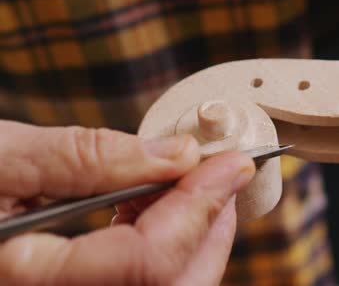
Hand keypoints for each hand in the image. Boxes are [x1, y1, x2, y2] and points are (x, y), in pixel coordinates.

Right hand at [0, 121, 254, 284]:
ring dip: (193, 235)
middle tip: (224, 178)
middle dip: (209, 230)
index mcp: (22, 280)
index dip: (198, 207)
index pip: (144, 261)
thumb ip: (87, 156)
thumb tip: (176, 153)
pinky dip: (163, 243)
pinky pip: (139, 281)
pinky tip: (156, 203)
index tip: (230, 162)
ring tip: (194, 183)